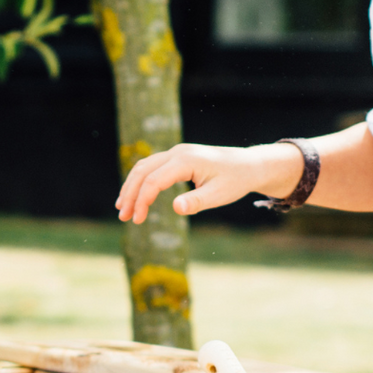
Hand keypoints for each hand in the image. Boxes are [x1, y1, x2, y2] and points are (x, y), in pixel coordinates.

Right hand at [116, 142, 301, 223]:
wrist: (250, 165)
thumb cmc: (236, 181)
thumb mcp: (218, 195)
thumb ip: (196, 202)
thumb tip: (175, 208)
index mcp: (186, 160)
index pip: (154, 180)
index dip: (142, 201)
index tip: (137, 220)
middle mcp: (178, 152)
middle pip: (143, 171)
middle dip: (130, 194)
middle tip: (123, 217)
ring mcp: (177, 152)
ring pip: (144, 167)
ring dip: (131, 186)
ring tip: (123, 208)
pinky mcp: (178, 157)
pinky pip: (152, 166)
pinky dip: (141, 181)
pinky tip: (137, 196)